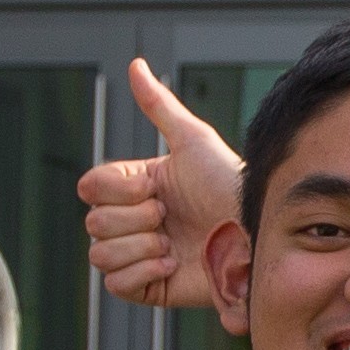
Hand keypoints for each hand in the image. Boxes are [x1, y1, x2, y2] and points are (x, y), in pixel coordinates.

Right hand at [78, 57, 242, 311]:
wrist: (258, 232)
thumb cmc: (230, 184)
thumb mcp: (194, 141)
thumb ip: (160, 106)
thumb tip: (135, 64)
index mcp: (135, 188)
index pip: (90, 187)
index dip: (119, 190)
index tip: (156, 187)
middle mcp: (133, 220)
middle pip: (93, 222)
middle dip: (134, 219)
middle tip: (169, 216)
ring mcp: (140, 254)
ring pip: (99, 254)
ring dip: (138, 247)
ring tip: (173, 243)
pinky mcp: (149, 286)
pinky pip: (116, 284)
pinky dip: (141, 273)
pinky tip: (172, 264)